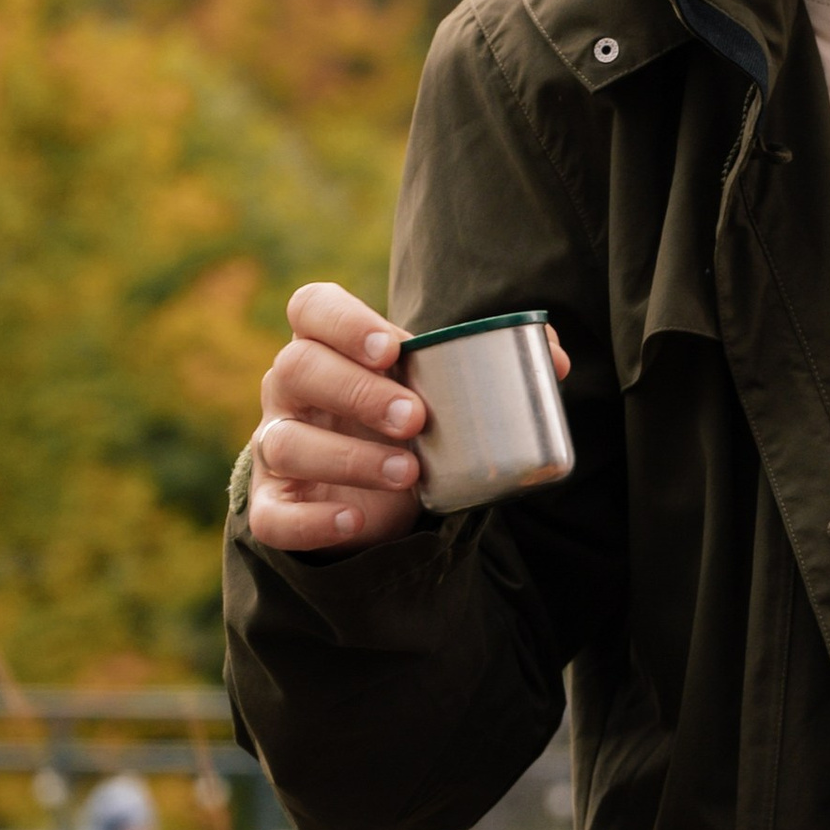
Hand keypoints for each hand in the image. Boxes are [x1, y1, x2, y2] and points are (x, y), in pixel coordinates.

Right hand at [245, 281, 569, 555]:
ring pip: (285, 442)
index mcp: (328, 344)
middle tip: (415, 419)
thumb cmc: (409, 422)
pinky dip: (312, 520)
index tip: (393, 350)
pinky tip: (354, 521)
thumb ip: (498, 363)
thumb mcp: (445, 389)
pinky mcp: (275, 504)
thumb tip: (555, 357)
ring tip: (408, 473)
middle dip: (356, 392)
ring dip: (347, 457)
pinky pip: (274, 515)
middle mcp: (290, 389)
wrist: (379, 496)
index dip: (344, 322)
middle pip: (296, 368)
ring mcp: (276, 446)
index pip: (312, 308)